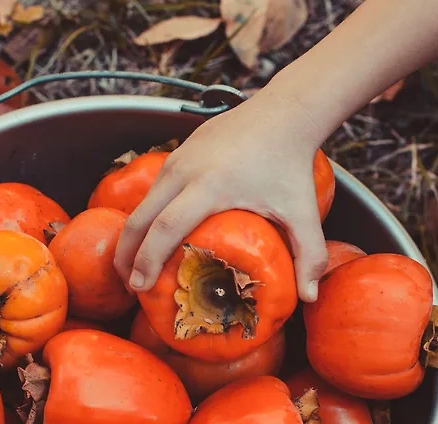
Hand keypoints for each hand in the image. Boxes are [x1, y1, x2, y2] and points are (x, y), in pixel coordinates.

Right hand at [113, 90, 329, 302]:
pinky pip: (154, 188)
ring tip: (135, 265)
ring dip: (133, 235)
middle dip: (127, 255)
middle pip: (140, 218)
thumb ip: (309, 255)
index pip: (165, 228)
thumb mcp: (302, 212)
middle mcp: (185, 170)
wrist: (284, 112)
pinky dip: (145, 215)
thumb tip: (310, 297)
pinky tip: (153, 234)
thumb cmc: (291, 163)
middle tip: (129, 285)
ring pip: (142, 203)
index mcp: (210, 186)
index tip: (141, 287)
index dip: (148, 260)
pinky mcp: (179, 151)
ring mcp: (178, 158)